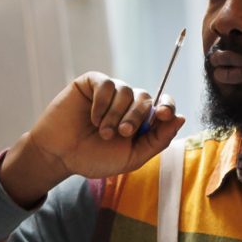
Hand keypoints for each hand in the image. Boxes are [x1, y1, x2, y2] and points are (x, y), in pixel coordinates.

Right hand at [2, 73, 184, 205]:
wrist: (60, 156)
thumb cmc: (94, 158)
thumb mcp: (131, 157)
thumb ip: (157, 140)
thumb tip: (181, 118)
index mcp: (140, 120)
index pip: (163, 105)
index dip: (167, 106)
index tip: (163, 114)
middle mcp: (127, 103)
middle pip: (145, 98)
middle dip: (136, 117)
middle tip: (122, 134)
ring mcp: (110, 92)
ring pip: (126, 91)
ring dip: (115, 115)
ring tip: (102, 132)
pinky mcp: (91, 83)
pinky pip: (106, 85)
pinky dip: (102, 103)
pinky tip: (92, 118)